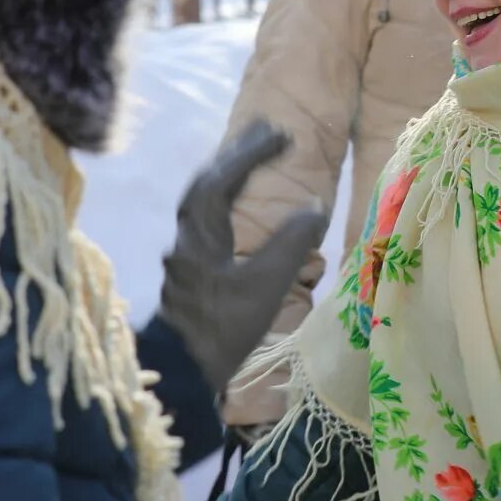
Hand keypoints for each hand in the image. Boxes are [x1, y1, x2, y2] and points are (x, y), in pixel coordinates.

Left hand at [158, 123, 330, 394]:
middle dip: (238, 152)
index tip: (283, 136)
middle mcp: (187, 236)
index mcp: (201, 234)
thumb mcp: (267, 285)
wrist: (184, 371)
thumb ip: (291, 243)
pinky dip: (226, 196)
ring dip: (230, 172)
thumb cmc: (225, 327)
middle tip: (269, 128)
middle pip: (208, 180)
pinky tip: (240, 200)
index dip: (252, 154)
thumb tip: (315, 208)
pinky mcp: (191, 269)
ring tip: (257, 153)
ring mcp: (186, 253)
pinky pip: (207, 216)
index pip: (222, 179)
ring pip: (204, 198)